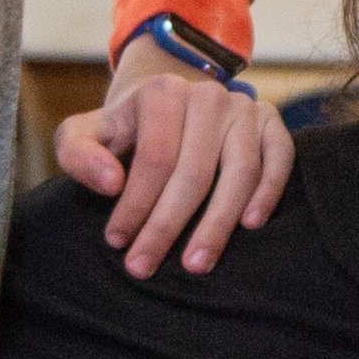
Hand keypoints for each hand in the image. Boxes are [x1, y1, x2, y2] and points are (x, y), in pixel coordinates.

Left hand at [55, 46, 295, 278]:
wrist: (167, 106)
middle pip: (194, 172)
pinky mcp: (270, 121)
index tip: (118, 242)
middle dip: (167, 227)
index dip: (135, 206)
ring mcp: (244, 108)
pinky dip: (268, 192)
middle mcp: (208, 95)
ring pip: (239, 172)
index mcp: (163, 92)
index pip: (154, 159)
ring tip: (195, 263)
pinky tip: (249, 225)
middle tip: (145, 267)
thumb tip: (110, 184)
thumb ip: (79, 154)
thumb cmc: (125, 132)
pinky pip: (280, 158)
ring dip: (218, 224)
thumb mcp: (85, 134)